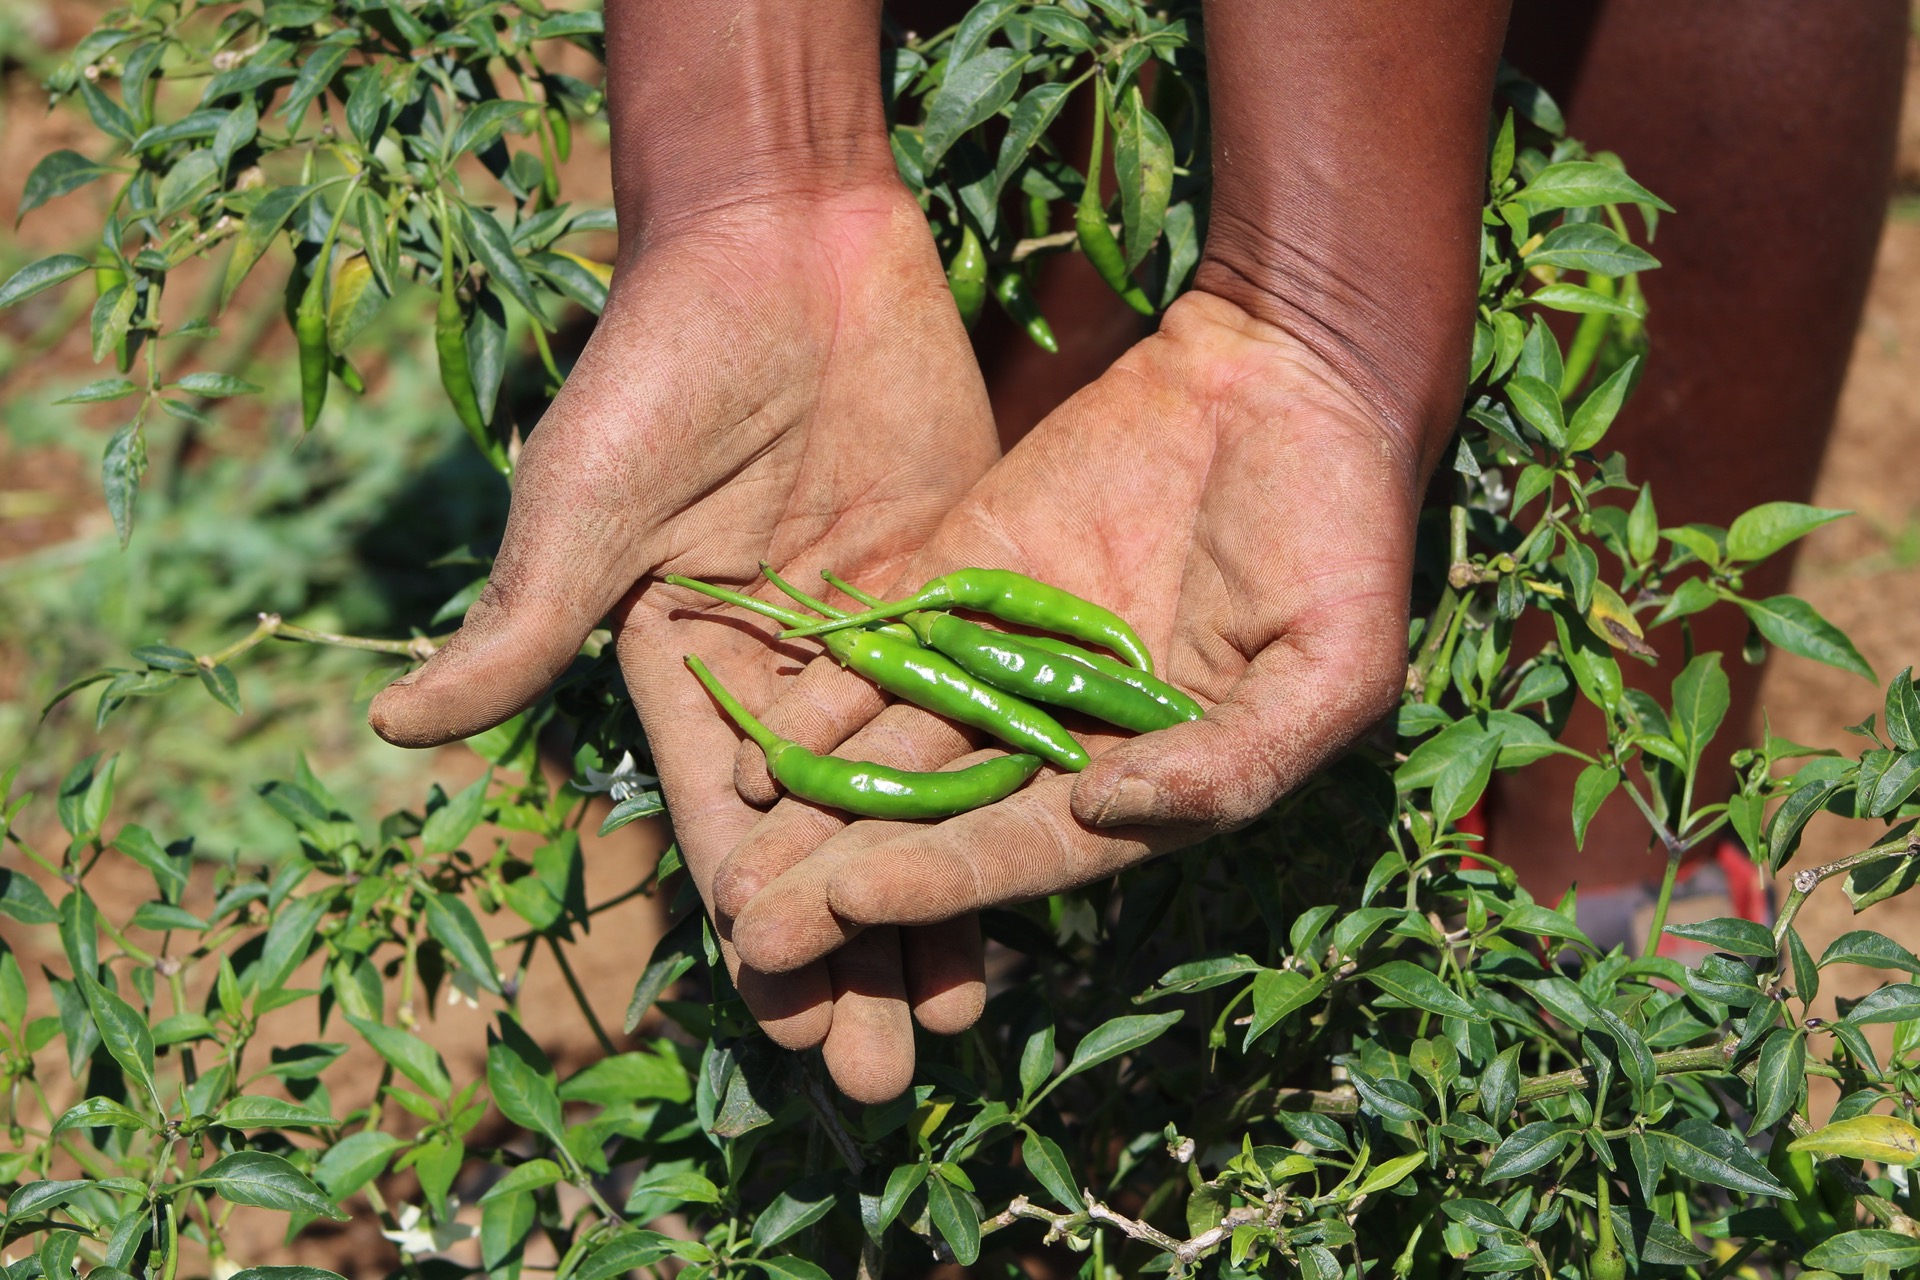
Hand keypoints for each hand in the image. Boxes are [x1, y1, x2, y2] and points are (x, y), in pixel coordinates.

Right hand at [368, 183, 1001, 1100]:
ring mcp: (874, 642)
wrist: (782, 247)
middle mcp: (782, 682)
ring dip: (939, 895)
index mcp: (684, 680)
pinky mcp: (956, 588)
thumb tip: (394, 726)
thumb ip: (526, 620)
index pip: (725, 828)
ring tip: (973, 1004)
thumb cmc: (661, 367)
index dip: (759, 927)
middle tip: (887, 1071)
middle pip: (826, 840)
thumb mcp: (590, 499)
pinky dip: (1009, 783)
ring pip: (913, 794)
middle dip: (852, 952)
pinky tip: (1050, 861)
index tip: (790, 1023)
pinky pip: (984, 704)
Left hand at [713, 290, 1423, 1088]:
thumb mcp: (1331, 668)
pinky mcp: (963, 575)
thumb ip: (1233, 761)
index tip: (849, 905)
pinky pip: (883, 641)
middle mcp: (1058, 736)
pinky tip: (749, 731)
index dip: (940, 881)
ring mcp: (1002, 655)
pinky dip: (822, 687)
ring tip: (725, 859)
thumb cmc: (1343, 535)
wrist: (1289, 380)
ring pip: (891, 742)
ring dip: (810, 801)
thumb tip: (1102, 817)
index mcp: (1144, 781)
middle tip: (748, 933)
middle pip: (935, 821)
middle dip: (844, 878)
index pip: (1025, 850)